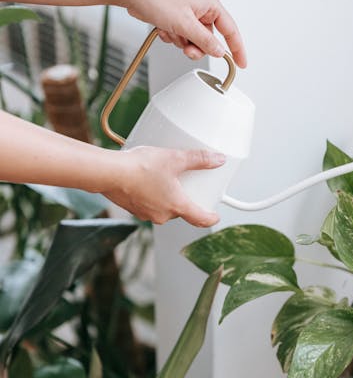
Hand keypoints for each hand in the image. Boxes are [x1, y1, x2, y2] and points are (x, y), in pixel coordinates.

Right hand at [104, 146, 224, 225]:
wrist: (109, 173)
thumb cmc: (140, 168)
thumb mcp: (175, 158)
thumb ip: (199, 159)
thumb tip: (218, 159)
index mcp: (176, 206)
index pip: (200, 219)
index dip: (210, 218)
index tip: (215, 217)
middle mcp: (162, 215)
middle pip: (180, 209)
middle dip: (184, 198)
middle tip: (186, 184)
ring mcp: (146, 213)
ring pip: (163, 207)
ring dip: (166, 196)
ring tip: (164, 177)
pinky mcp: (133, 208)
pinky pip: (148, 204)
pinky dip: (151, 195)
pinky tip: (146, 180)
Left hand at [125, 0, 246, 66]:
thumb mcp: (184, 24)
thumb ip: (205, 41)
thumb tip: (220, 52)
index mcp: (210, 4)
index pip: (231, 30)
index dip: (237, 49)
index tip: (241, 64)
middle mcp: (202, 9)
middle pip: (210, 40)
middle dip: (197, 47)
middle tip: (187, 48)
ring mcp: (190, 15)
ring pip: (195, 42)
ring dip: (182, 43)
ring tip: (171, 32)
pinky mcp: (178, 20)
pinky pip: (183, 39)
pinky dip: (174, 38)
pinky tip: (165, 28)